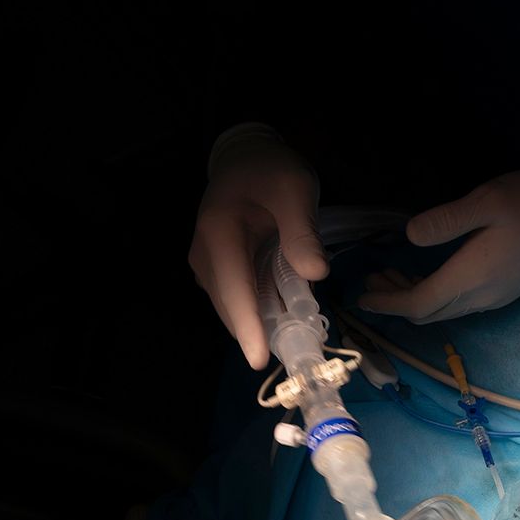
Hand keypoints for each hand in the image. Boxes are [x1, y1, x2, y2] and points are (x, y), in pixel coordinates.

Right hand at [188, 124, 327, 370]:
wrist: (244, 158)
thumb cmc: (270, 171)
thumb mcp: (295, 189)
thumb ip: (303, 230)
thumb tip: (315, 273)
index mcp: (219, 233)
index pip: (235, 290)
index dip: (249, 327)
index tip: (259, 361)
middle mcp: (205, 256)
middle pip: (233, 308)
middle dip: (262, 333)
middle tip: (302, 349)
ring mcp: (208, 267)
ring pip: (235, 309)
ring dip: (263, 324)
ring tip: (299, 333)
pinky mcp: (217, 273)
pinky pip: (240, 301)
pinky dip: (262, 312)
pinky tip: (287, 312)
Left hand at [356, 170, 519, 323]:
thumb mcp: (485, 201)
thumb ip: (446, 222)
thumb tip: (409, 237)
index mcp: (471, 276)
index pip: (419, 302)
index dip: (388, 302)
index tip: (362, 295)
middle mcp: (480, 296)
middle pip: (427, 313)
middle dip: (395, 302)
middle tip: (371, 281)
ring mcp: (492, 298)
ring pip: (442, 311)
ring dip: (413, 299)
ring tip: (391, 275)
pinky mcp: (501, 292)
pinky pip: (457, 304)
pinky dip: (433, 295)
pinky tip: (426, 274)